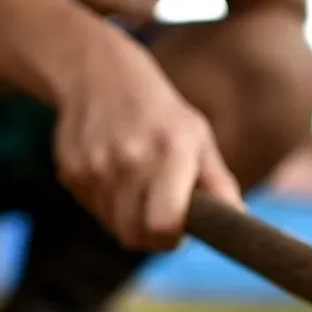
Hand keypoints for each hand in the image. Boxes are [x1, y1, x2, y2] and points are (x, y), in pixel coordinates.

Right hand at [53, 38, 244, 251]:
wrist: (98, 73)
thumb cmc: (160, 113)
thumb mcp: (197, 137)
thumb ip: (218, 184)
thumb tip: (240, 223)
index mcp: (171, 152)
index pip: (164, 225)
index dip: (171, 238)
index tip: (177, 229)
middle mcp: (131, 159)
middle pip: (135, 235)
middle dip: (150, 234)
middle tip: (158, 214)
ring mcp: (96, 166)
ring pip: (113, 225)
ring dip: (127, 218)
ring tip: (135, 185)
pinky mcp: (71, 171)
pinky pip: (92, 209)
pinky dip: (105, 202)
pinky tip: (111, 172)